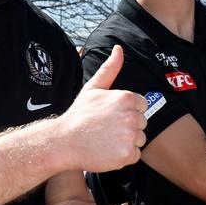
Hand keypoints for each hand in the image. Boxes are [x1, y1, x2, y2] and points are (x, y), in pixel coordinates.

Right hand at [58, 46, 146, 172]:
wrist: (63, 142)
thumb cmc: (79, 115)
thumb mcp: (93, 88)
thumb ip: (110, 68)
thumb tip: (119, 48)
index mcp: (126, 98)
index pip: (141, 106)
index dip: (127, 112)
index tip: (110, 117)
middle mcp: (131, 116)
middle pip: (142, 124)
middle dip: (128, 127)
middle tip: (106, 130)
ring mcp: (129, 136)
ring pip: (140, 140)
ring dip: (127, 142)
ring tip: (106, 140)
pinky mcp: (127, 154)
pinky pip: (135, 155)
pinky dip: (124, 156)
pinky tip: (108, 151)